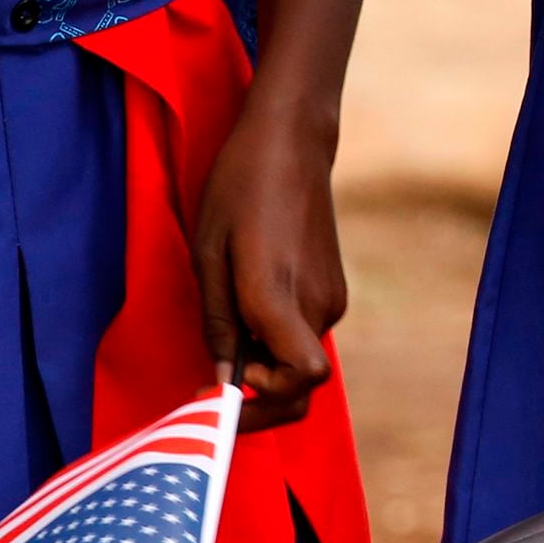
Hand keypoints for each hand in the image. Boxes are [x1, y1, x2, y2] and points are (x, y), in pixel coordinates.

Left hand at [194, 96, 346, 429]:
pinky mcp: (334, 289)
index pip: (302, 380)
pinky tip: (252, 311)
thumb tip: (222, 379)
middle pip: (303, 387)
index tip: (227, 381)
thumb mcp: (208, 254)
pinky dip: (278, 342)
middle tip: (221, 389)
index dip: (264, 398)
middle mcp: (318, 304)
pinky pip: (306, 337)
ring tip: (232, 330)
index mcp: (280, 294)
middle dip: (264, 402)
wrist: (291, 140)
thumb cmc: (239, 187)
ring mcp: (333, 298)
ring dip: (268, 366)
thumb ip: (217, 322)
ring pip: (302, 363)